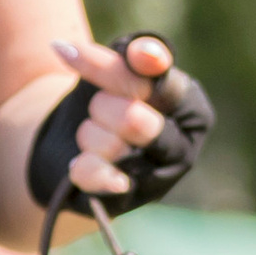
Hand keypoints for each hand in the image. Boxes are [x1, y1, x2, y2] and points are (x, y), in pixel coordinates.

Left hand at [25, 34, 214, 218]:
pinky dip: (81, 163)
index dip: (104, 67)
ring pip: (110, 147)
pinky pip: (95, 176)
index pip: (153, 79)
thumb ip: (132, 52)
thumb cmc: (104, 96)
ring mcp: (158, 180)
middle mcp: (183, 147)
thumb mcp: (115, 65)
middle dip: (101, 107)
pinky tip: (81, 160)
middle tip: (98, 106)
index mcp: (191, 108)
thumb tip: (144, 52)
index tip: (64, 52)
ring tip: (94, 135)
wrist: (69, 143)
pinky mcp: (128, 202)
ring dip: (88, 133)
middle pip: (134, 119)